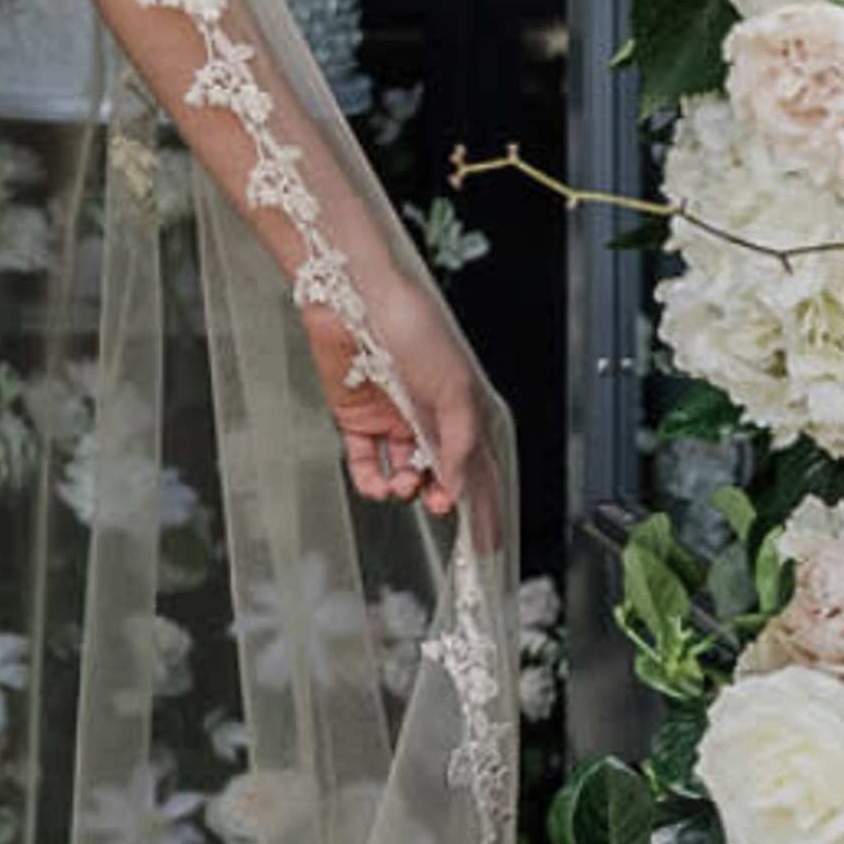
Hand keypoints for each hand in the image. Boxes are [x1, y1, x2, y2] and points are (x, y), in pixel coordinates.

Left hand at [300, 256, 488, 526]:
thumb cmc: (415, 327)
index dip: (484, 506)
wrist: (357, 300)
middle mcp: (429, 417)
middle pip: (441, 474)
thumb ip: (459, 444)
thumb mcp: (455, 388)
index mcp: (463, 409)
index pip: (480, 467)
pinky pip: (366, 462)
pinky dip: (370, 480)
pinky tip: (377, 484)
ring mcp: (394, 419)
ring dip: (405, 489)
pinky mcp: (357, 418)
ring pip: (404, 473)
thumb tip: (454, 487)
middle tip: (437, 507)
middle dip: (442, 498)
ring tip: (403, 486)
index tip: (486, 543)